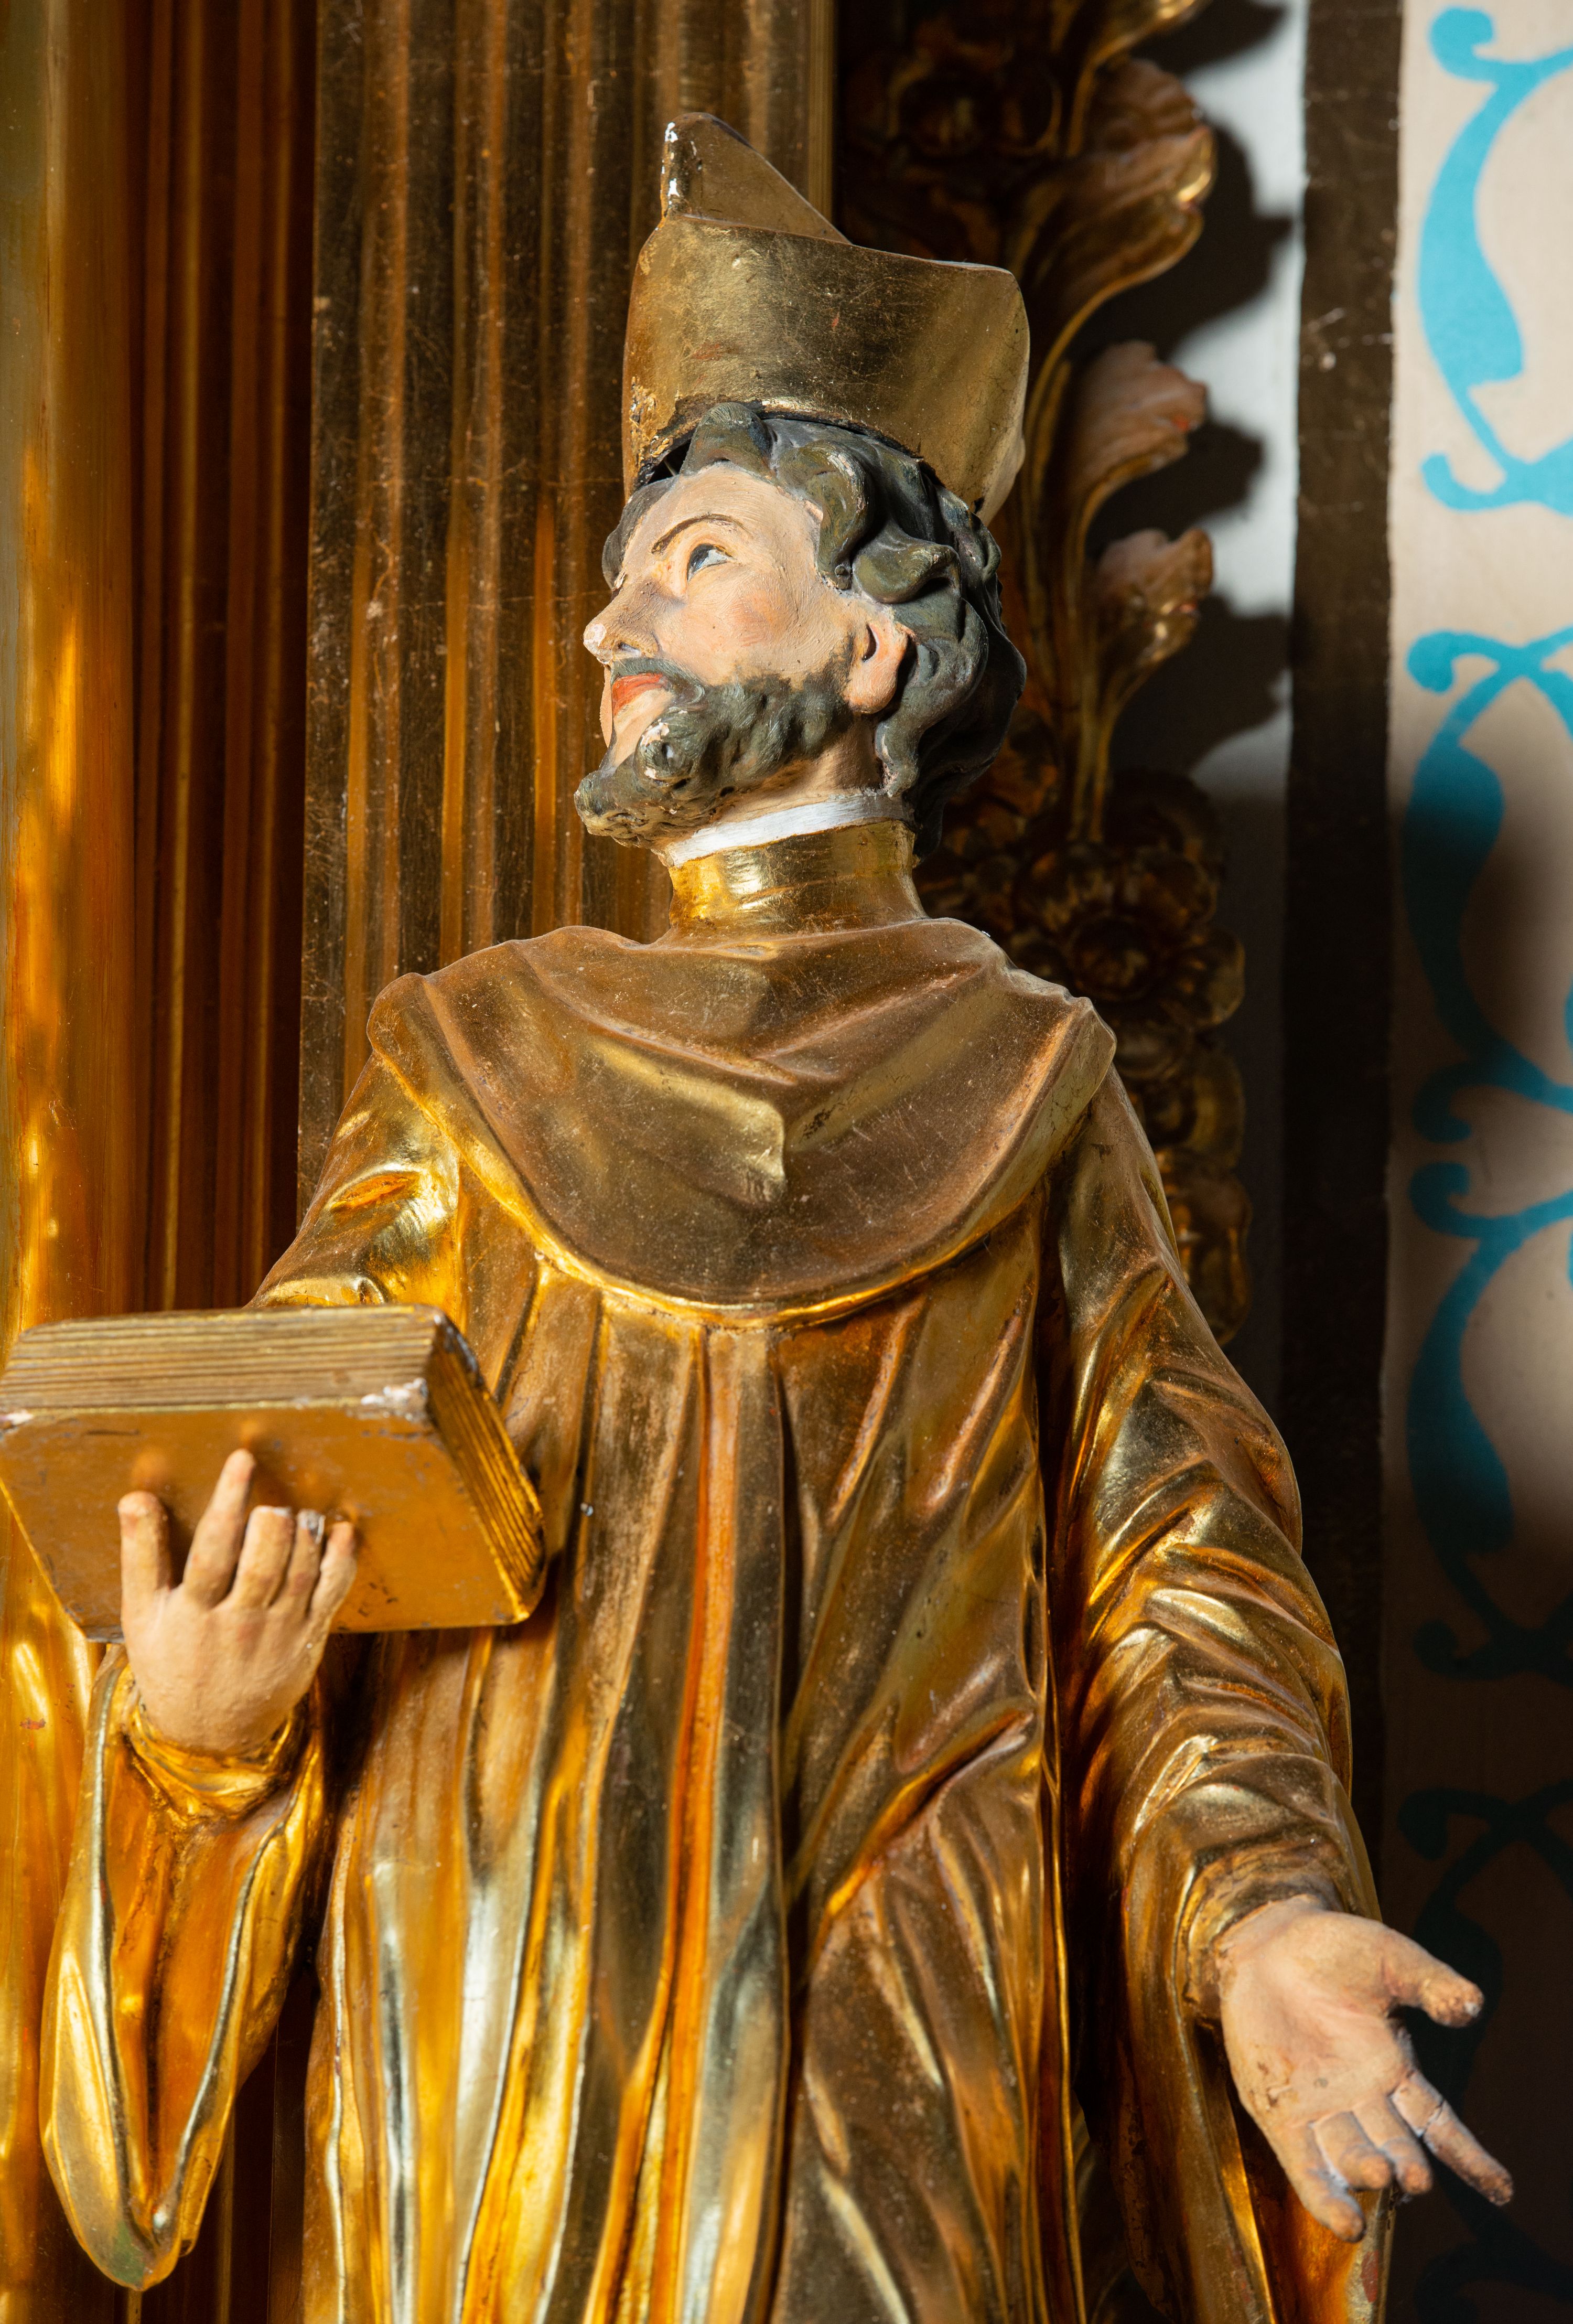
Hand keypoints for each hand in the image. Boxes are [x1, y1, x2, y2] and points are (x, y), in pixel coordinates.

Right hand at [120, 1449, 356, 1756]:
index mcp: (193, 1612)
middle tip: (270, 1503)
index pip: (214, 1548)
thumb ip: (141, 1554)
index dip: (229, 1500)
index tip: (242, 1459)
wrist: (209, 1734)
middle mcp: (239, 1622)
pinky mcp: (307, 1640)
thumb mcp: (141, 1615)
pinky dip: (341, 1559)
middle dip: (272, 1520)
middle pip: (265, 1560)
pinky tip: (341, 1530)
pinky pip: (332, 1593)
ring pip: (300, 1571)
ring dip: (304, 1533)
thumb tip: (134, 1497)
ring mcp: (278, 1632)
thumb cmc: (171, 1663)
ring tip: (295, 1513)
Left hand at [1216, 1897, 1512, 2240]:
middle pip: (1396, 2147)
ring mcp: (1321, 2111)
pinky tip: (1344, 2223)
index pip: (1440, 2126)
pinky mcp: (1279, 2112)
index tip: (1502, 2190)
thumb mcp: (1392, 1960)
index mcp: (1396, 2071)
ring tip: (1380, 2180)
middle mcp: (1363, 2101)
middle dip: (1407, 2165)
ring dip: (1366, 2175)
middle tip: (1415, 2177)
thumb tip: (1472, 2005)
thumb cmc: (1335, 1950)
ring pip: (1352, 2159)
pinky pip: (1304, 2164)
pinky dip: (1323, 2194)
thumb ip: (1431, 1983)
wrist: (1268, 1939)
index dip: (1470, 2158)